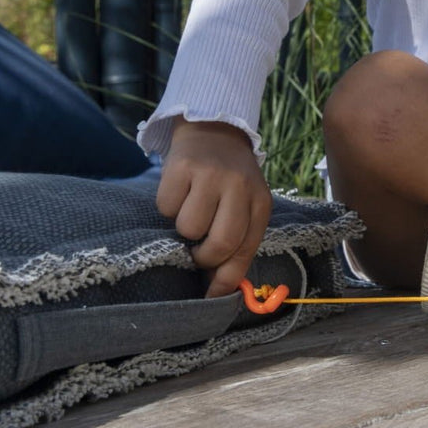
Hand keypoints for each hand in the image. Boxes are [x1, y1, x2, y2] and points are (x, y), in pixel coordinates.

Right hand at [156, 119, 273, 297]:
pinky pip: (166, 207)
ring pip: (188, 227)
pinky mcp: (184, 166)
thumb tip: (217, 288)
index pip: (245, 250)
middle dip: (203, 257)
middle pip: (220, 243)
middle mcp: (241, 187)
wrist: (215, 131)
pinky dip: (168, 207)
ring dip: (183, 228)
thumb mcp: (244, 205)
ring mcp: (212, 174)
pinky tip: (180, 192)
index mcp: (260, 202)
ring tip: (191, 209)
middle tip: (196, 248)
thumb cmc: (228, 180)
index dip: (226, 280)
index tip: (211, 296)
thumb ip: (237, 241)